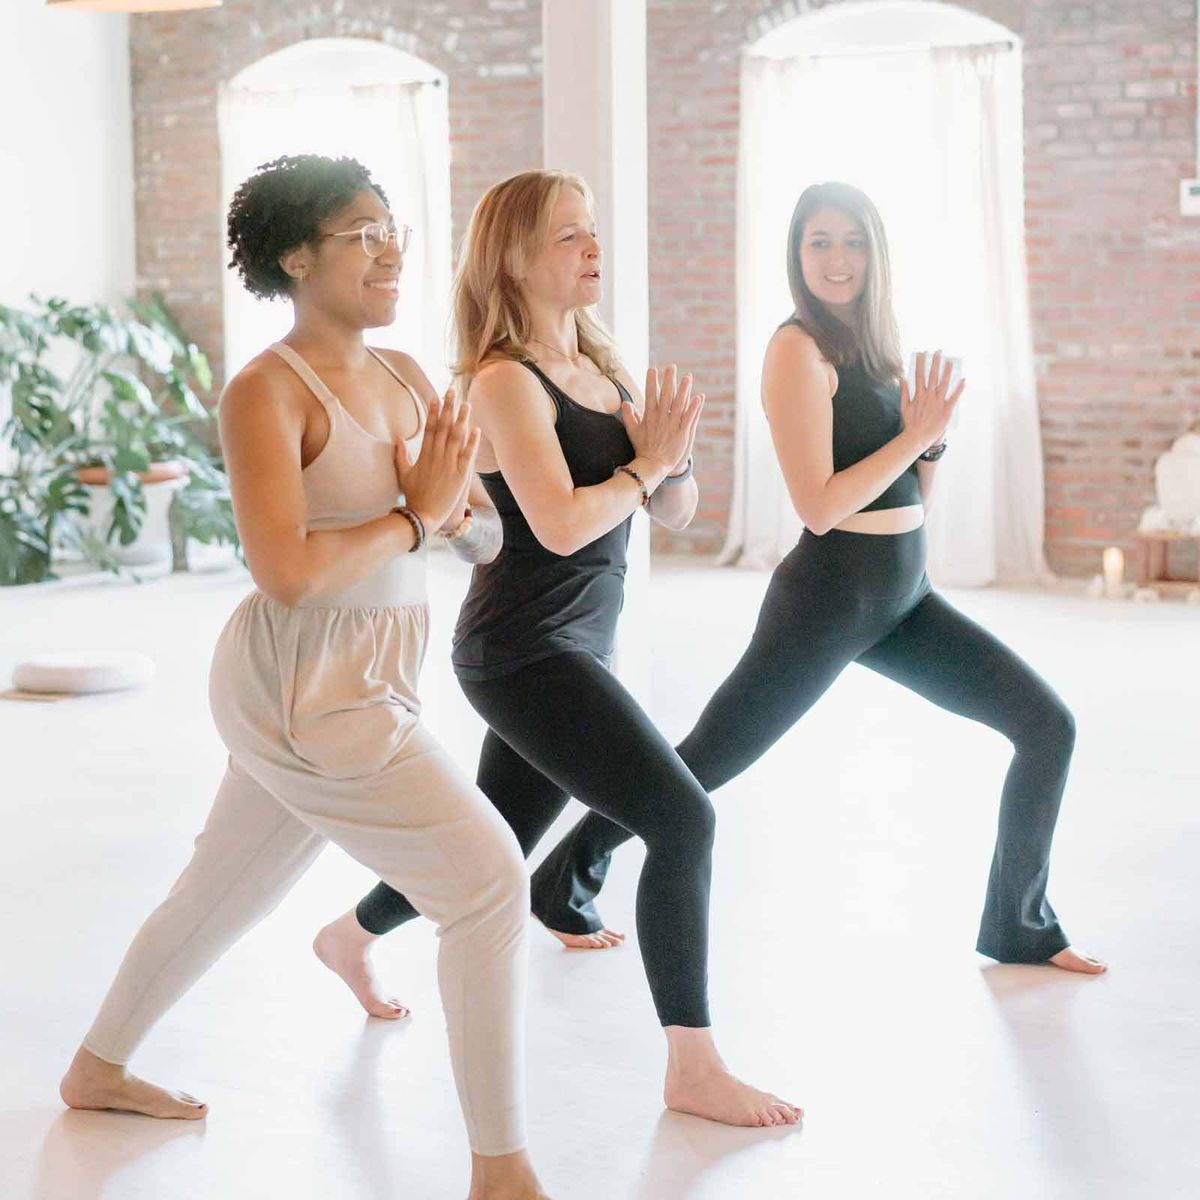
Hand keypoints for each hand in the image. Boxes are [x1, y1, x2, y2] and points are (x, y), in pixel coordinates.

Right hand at [395, 387, 480, 531]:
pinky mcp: (460, 477)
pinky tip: (476, 429)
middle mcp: (437, 457)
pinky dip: (472, 443)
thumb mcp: (403, 475)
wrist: (422, 516)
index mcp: (424, 455)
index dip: (433, 412)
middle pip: (443, 427)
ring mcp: (449, 466)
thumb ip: (401, 456)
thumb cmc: (413, 497)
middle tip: (452, 391)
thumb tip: (398, 439)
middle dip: (448, 408)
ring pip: (457, 438)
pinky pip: (467, 456)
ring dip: (462, 420)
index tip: (435, 397)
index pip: (429, 428)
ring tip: (467, 404)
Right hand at [621, 364, 704, 472]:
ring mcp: (672, 425)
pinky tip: (699, 397)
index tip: (652, 369)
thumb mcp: (633, 431)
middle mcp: (661, 418)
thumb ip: (629, 416)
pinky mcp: (682, 433)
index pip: (650, 395)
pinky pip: (689, 418)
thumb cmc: (643, 448)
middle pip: (665, 395)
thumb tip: (625, 402)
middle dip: (668, 380)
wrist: (653, 466)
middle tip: (671, 367)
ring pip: (679, 404)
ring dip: (684, 390)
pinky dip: (694, 407)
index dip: (651, 382)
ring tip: (688, 377)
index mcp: (649, 416)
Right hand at [900, 350, 964, 452]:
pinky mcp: (947, 410)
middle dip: (935, 363)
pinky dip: (959, 388)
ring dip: (947, 371)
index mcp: (919, 395)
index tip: (922, 353)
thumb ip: (904, 392)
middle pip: (933, 376)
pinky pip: (954, 397)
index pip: (919, 375)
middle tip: (938, 351)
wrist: (918, 437)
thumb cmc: (911, 423)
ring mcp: (938, 402)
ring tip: (950, 361)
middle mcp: (929, 396)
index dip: (921, 363)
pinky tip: (963, 380)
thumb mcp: (904, 407)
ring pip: (944, 383)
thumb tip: (902, 379)